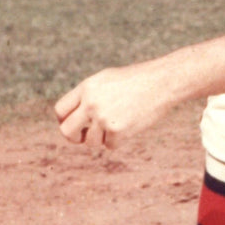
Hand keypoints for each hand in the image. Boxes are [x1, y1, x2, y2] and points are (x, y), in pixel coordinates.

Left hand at [54, 61, 172, 148]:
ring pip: (90, 141)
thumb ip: (88, 96)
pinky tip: (131, 124)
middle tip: (84, 136)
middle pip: (66, 131)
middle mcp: (91, 102)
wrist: (163, 81)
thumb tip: (71, 119)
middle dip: (74, 137)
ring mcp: (103, 117)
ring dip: (102, 137)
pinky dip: (119, 139)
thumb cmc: (137, 80)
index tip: (75, 124)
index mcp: (87, 87)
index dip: (65, 120)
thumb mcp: (107, 80)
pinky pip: (110, 145)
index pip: (60, 110)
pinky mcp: (117, 130)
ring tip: (119, 121)